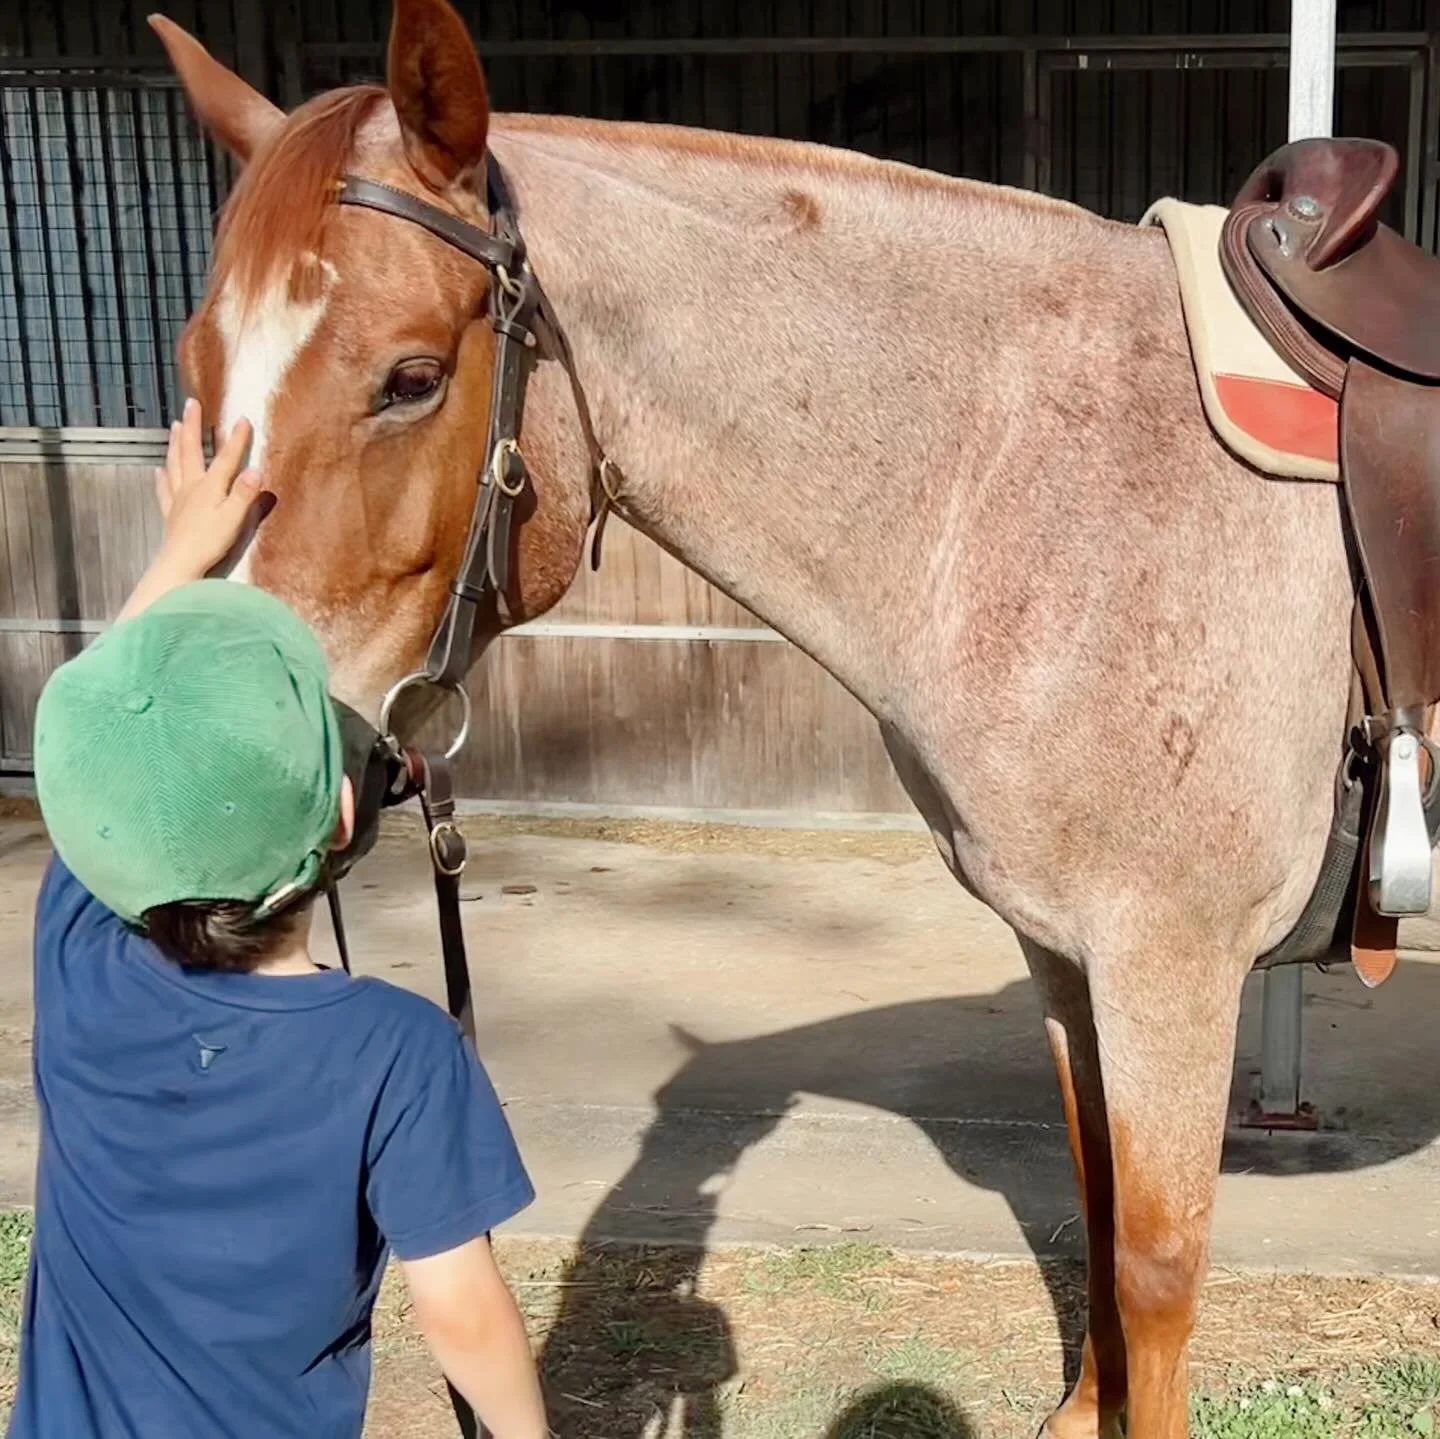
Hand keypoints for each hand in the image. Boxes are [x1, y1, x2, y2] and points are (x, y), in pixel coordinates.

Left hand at [153, 397, 264, 577]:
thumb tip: (255, 469)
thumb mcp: (234, 518)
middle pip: (190, 451)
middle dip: (192, 426)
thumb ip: (244, 494)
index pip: (226, 458)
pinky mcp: (171, 513)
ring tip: (174, 426)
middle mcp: (191, 487)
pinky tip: (159, 470)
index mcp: (209, 486)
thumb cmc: (209, 542)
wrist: (180, 564)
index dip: (236, 439)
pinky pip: (164, 489)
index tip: (243, 419)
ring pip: (175, 464)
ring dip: (175, 443)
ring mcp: (178, 499)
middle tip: (191, 405)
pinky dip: (162, 477)